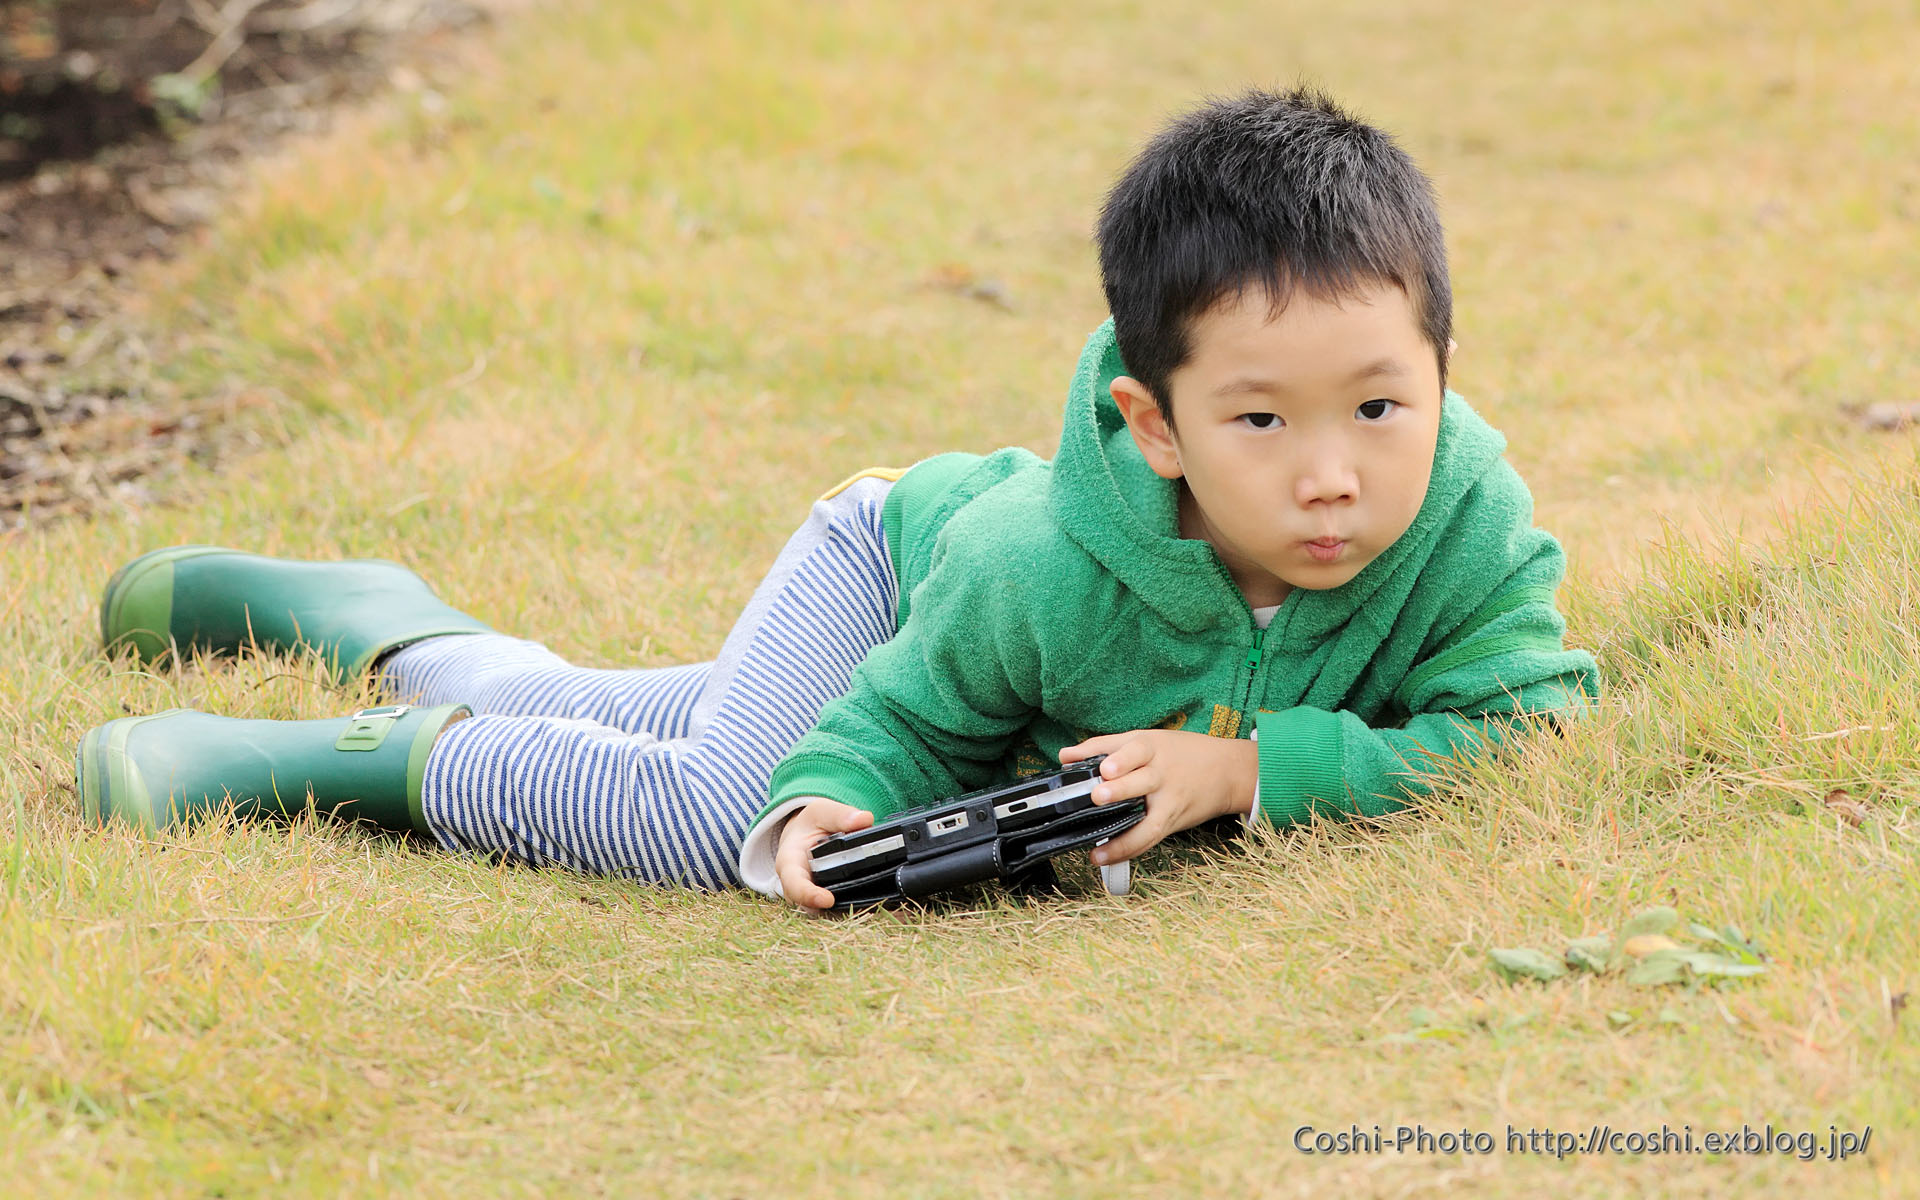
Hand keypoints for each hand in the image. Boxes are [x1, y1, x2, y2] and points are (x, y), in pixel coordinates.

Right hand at [773, 796, 873, 911]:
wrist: (807, 836)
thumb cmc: (812, 824)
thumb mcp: (821, 811)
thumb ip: (840, 815)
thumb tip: (864, 820)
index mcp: (789, 862)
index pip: (793, 883)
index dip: (808, 895)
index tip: (828, 900)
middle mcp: (796, 885)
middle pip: (808, 907)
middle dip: (830, 912)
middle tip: (858, 908)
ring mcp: (811, 898)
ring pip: (825, 915)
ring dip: (844, 914)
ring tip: (870, 909)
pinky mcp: (827, 903)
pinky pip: (837, 913)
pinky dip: (853, 911)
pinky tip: (873, 906)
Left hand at [1059, 730, 1256, 865]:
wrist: (1227, 770)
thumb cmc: (1179, 753)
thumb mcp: (1145, 740)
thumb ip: (1103, 746)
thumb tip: (1065, 756)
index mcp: (1153, 747)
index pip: (1136, 749)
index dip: (1121, 758)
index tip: (1104, 768)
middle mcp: (1162, 773)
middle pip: (1142, 781)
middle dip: (1120, 789)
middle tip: (1098, 796)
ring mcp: (1169, 800)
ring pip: (1149, 819)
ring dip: (1124, 836)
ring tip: (1098, 849)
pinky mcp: (1172, 820)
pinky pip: (1150, 838)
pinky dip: (1127, 850)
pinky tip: (1103, 856)